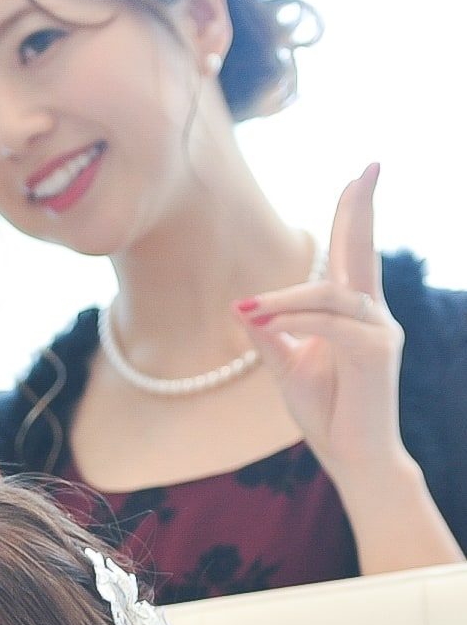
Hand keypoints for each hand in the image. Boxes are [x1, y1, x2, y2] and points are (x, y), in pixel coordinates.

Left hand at [237, 167, 426, 509]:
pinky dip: (295, 319)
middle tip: (367, 168)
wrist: (354, 456)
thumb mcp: (287, 368)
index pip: (352, 257)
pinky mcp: (377, 353)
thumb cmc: (326, 412)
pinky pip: (332, 324)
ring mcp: (380, 332)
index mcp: (355, 314)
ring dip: (286, 297)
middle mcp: (374, 315)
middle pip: (364, 252)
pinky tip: (263, 319)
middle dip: (362, 210)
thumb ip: (271, 336)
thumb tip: (244, 306)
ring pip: (334, 293)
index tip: (359, 177)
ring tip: (248, 308)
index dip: (353, 216)